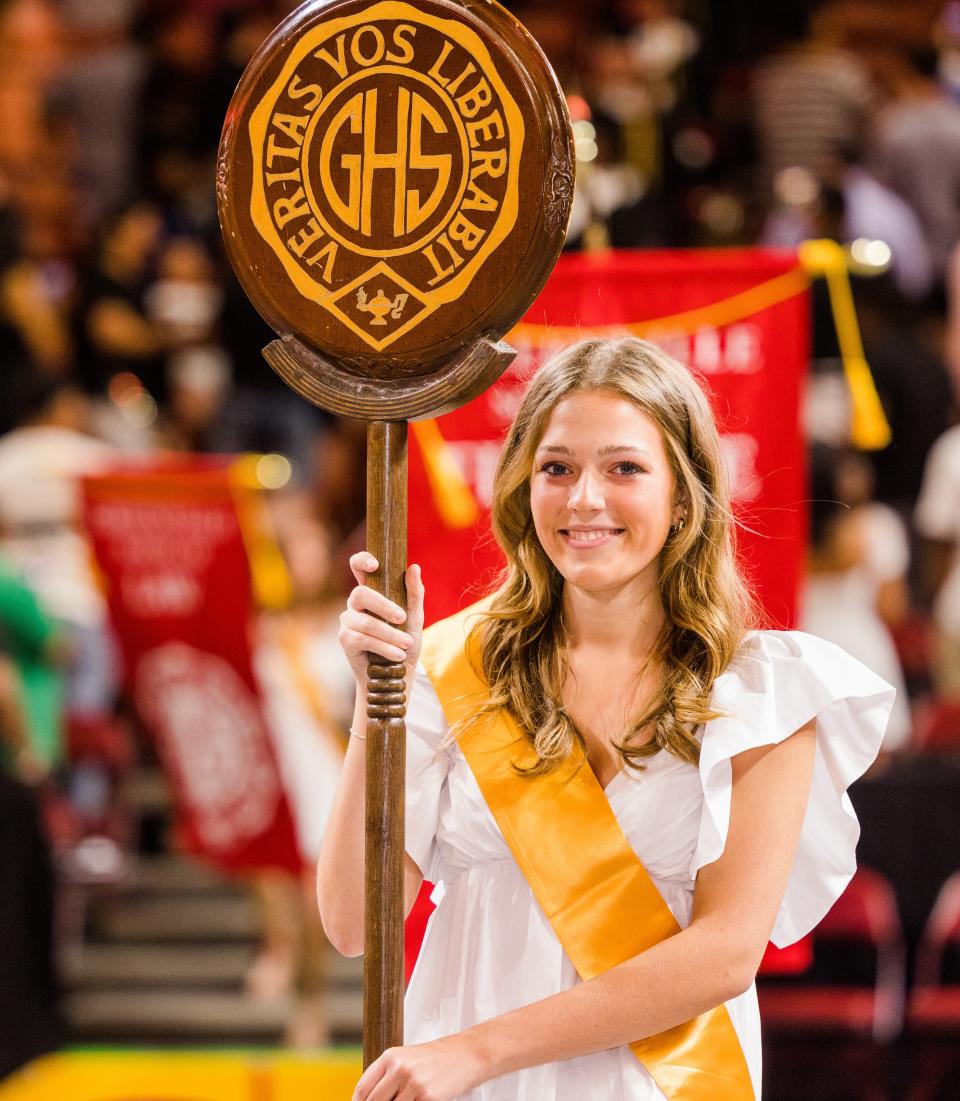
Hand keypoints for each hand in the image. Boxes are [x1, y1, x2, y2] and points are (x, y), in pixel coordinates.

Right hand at [339, 552, 424, 686]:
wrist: (398, 673)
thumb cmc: (405, 642)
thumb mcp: (415, 617)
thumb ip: (414, 593)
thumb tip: (414, 567)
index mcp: (372, 590)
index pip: (358, 566)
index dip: (361, 560)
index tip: (375, 565)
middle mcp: (356, 603)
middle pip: (360, 593)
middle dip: (383, 606)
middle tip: (403, 618)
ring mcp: (348, 620)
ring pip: (365, 622)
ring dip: (390, 634)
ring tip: (407, 644)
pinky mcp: (345, 639)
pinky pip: (363, 639)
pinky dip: (384, 647)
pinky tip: (397, 654)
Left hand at [353, 1036, 483, 1100]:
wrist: (466, 1054)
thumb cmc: (435, 1059)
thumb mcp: (407, 1059)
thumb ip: (387, 1077)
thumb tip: (369, 1099)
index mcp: (390, 1057)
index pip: (362, 1088)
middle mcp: (400, 1069)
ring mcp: (414, 1084)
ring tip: (408, 1099)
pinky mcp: (428, 1098)